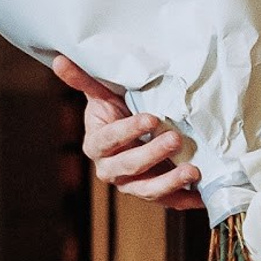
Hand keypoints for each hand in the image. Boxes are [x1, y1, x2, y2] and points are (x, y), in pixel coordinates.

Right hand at [52, 55, 203, 209]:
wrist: (132, 132)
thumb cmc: (118, 109)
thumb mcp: (103, 93)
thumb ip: (84, 79)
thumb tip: (59, 59)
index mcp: (96, 144)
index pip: (108, 140)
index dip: (128, 131)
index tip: (151, 119)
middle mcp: (110, 169)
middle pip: (128, 166)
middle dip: (152, 154)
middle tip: (175, 138)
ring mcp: (131, 184)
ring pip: (146, 190)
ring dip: (170, 182)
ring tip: (192, 171)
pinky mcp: (152, 193)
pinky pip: (167, 201)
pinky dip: (185, 200)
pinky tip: (201, 196)